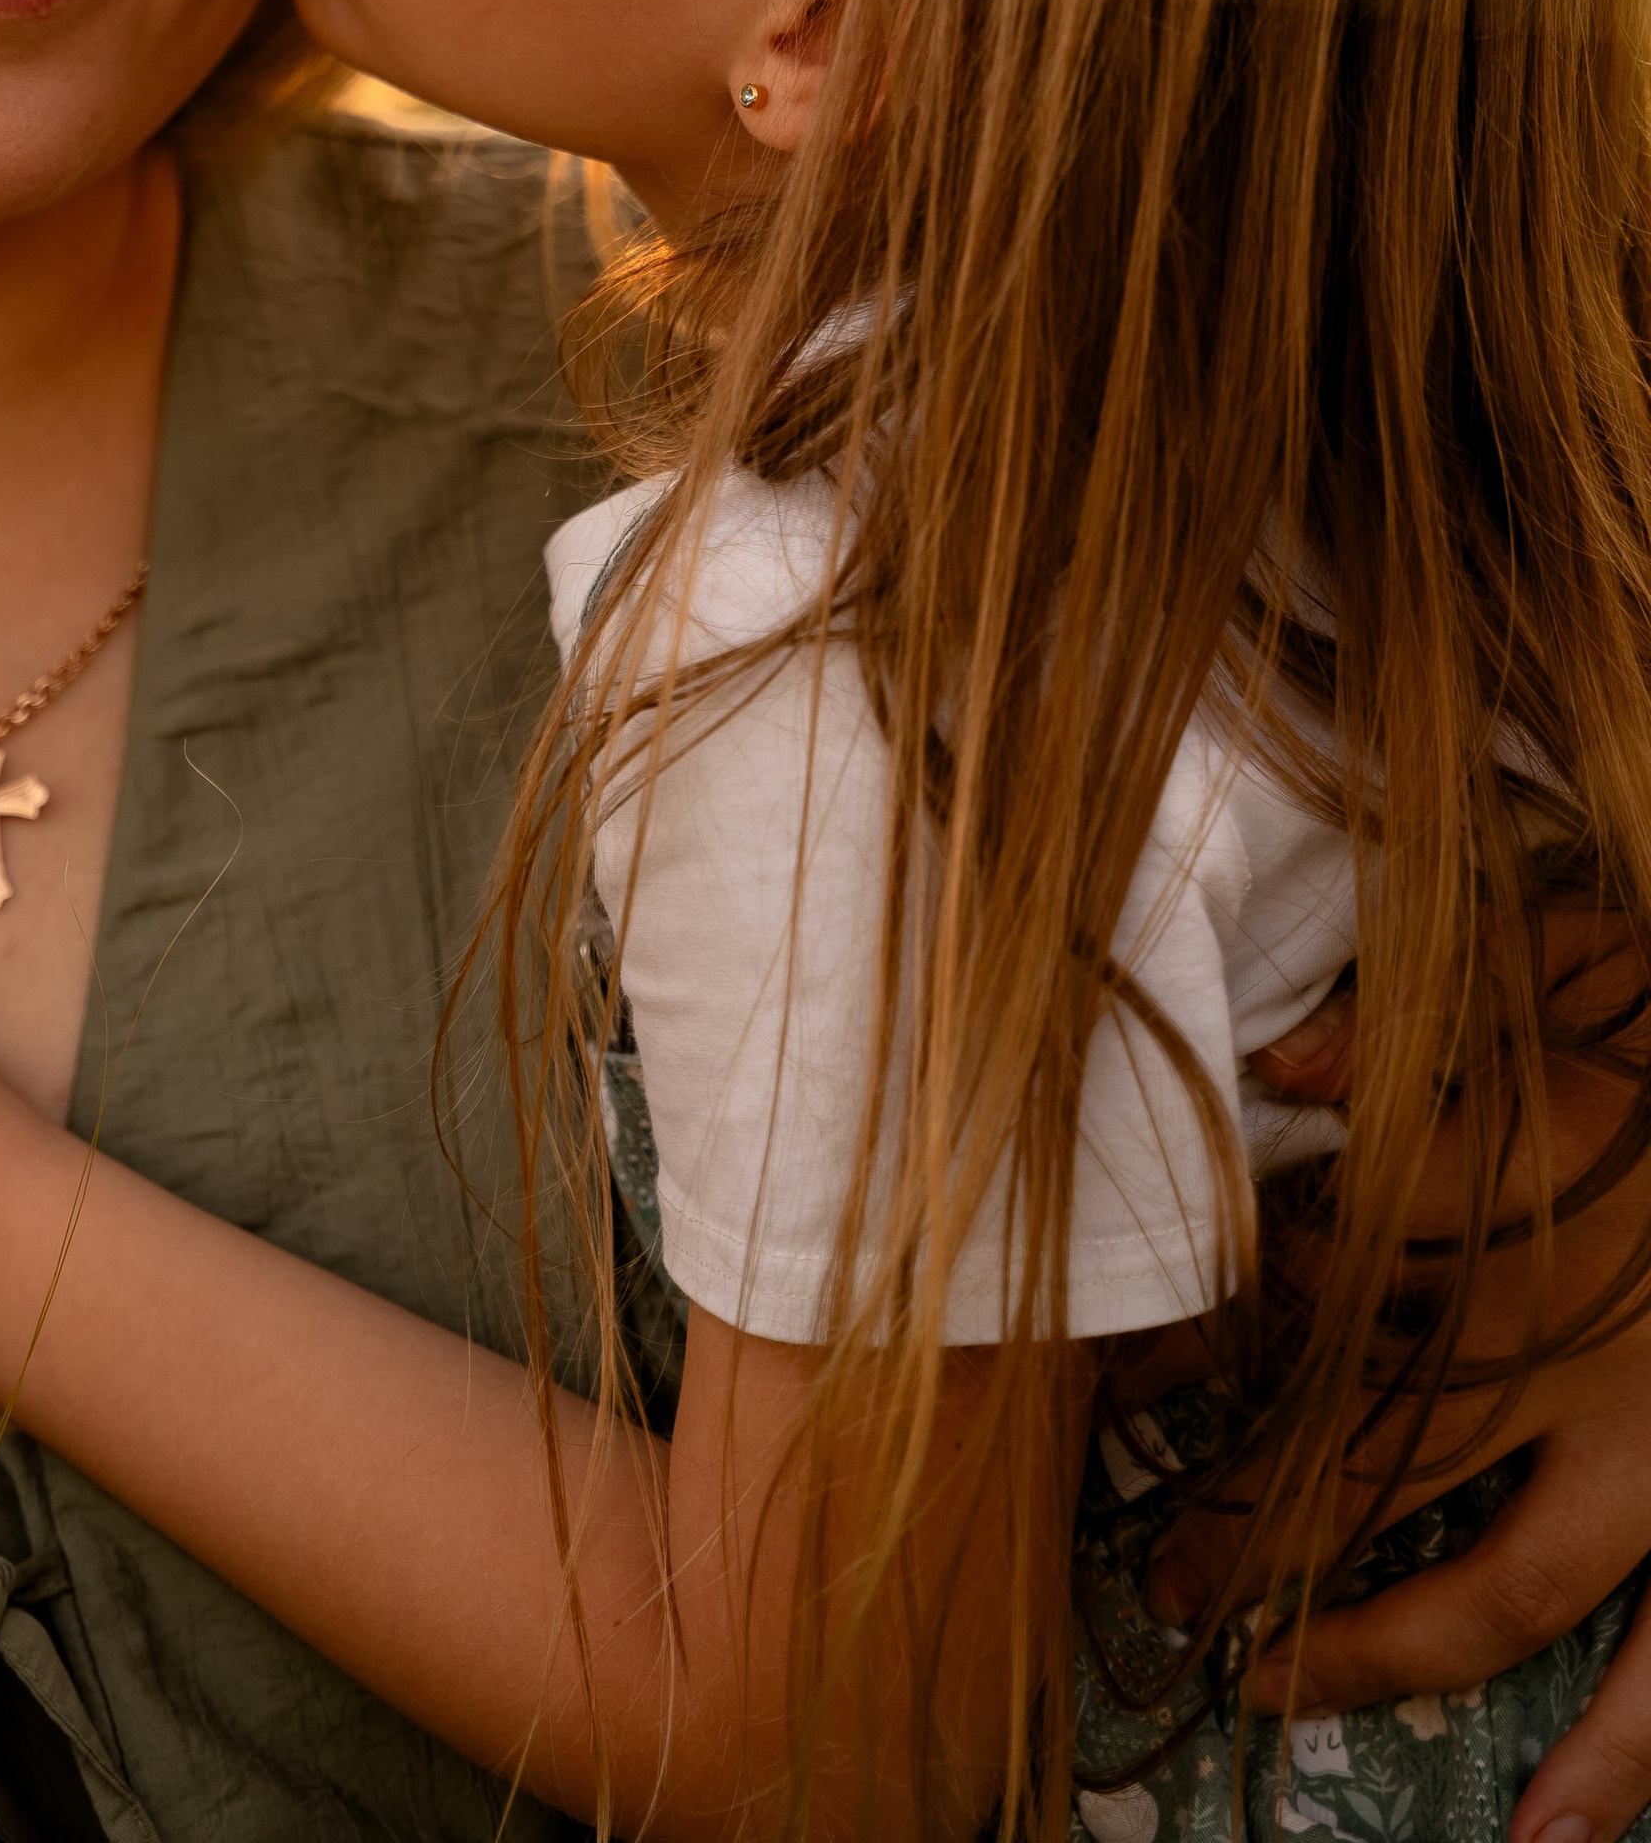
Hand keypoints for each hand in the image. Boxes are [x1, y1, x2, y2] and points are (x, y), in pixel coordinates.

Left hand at [1154, 960, 1650, 1842]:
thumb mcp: (1597, 970)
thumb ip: (1442, 1004)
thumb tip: (1285, 1054)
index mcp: (1524, 1198)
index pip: (1317, 1273)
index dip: (1210, 1334)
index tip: (1124, 1374)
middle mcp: (1572, 1341)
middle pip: (1366, 1450)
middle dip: (1245, 1515)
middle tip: (1155, 1567)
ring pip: (1491, 1583)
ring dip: (1368, 1641)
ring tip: (1260, 1682)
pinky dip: (1623, 1759)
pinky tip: (1548, 1838)